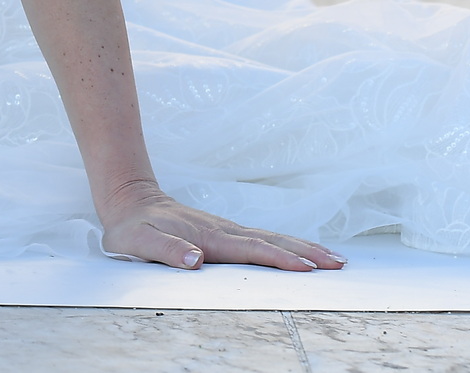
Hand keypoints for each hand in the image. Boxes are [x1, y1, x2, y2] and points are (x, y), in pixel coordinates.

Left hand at [99, 180, 343, 271]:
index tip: (309, 268)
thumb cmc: (132, 228)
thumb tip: (195, 260)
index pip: (253, 249)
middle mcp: (224, 231)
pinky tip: (299, 251)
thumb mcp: (139, 242)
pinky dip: (287, 245)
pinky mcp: (225, 232)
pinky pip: (263, 240)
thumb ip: (166, 250)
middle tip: (339, 264)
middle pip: (273, 241)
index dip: (281, 259)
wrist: (129, 200)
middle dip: (307, 253)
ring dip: (304, 248)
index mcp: (209, 237)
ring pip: (272, 238)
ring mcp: (227, 230)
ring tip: (334, 258)